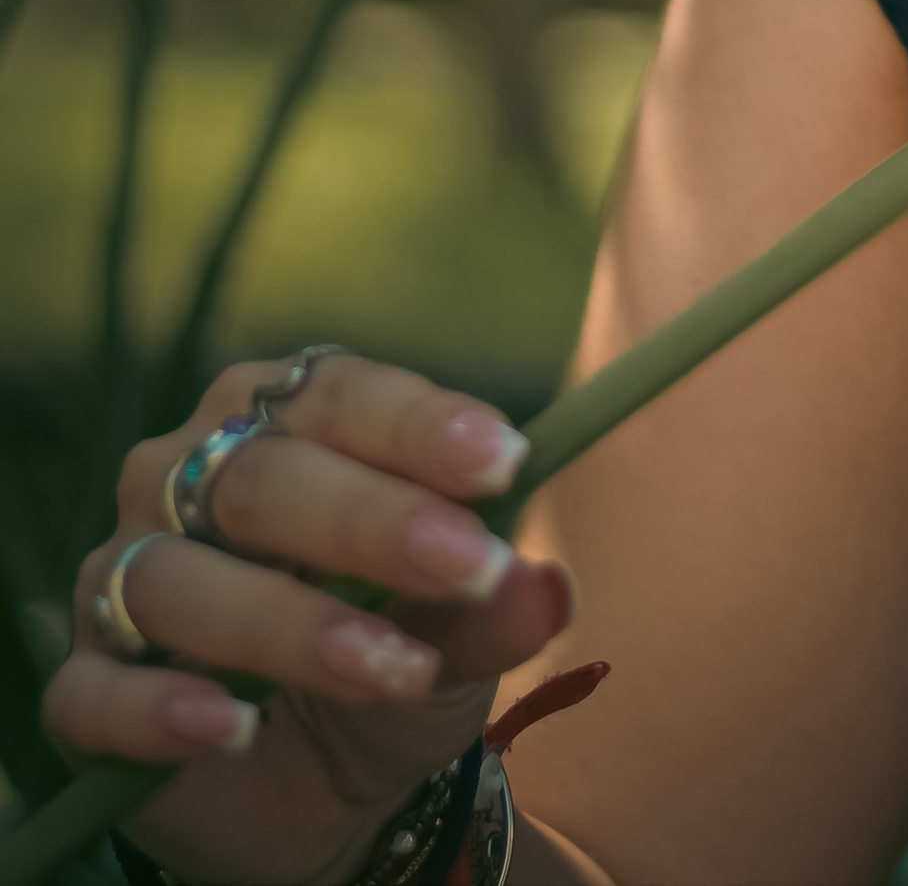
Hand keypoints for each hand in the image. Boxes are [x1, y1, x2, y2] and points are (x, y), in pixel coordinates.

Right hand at [45, 353, 570, 884]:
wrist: (329, 788)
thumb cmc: (393, 657)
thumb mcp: (458, 636)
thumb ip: (491, 608)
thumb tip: (545, 585)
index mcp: (280, 420)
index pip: (339, 393)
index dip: (417, 423)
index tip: (504, 461)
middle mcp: (185, 477)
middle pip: (259, 476)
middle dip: (369, 518)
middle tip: (465, 564)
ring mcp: (126, 579)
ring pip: (179, 578)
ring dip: (290, 622)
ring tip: (389, 666)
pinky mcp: (87, 690)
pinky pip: (99, 688)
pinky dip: (164, 707)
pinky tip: (235, 728)